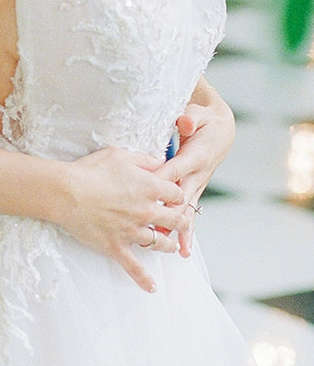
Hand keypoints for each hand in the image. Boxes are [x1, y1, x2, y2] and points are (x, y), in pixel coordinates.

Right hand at [61, 147, 188, 293]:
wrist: (67, 193)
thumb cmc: (90, 171)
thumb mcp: (120, 155)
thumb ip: (145, 159)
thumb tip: (160, 162)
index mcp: (150, 188)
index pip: (177, 195)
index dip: (178, 196)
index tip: (175, 199)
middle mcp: (146, 212)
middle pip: (175, 221)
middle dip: (181, 222)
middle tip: (181, 224)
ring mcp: (133, 232)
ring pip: (160, 243)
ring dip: (168, 245)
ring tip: (171, 247)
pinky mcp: (117, 247)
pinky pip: (134, 268)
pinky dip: (144, 279)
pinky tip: (152, 288)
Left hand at [166, 89, 234, 258]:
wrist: (221, 130)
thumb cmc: (203, 121)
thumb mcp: (197, 114)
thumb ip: (189, 118)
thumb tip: (184, 121)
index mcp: (195, 156)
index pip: (174, 171)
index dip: (159, 181)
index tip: (144, 193)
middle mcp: (198, 175)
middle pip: (182, 197)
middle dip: (169, 214)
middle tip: (157, 230)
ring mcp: (198, 185)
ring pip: (188, 210)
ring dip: (181, 230)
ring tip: (177, 250)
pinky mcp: (196, 191)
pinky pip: (191, 213)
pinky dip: (187, 231)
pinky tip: (182, 250)